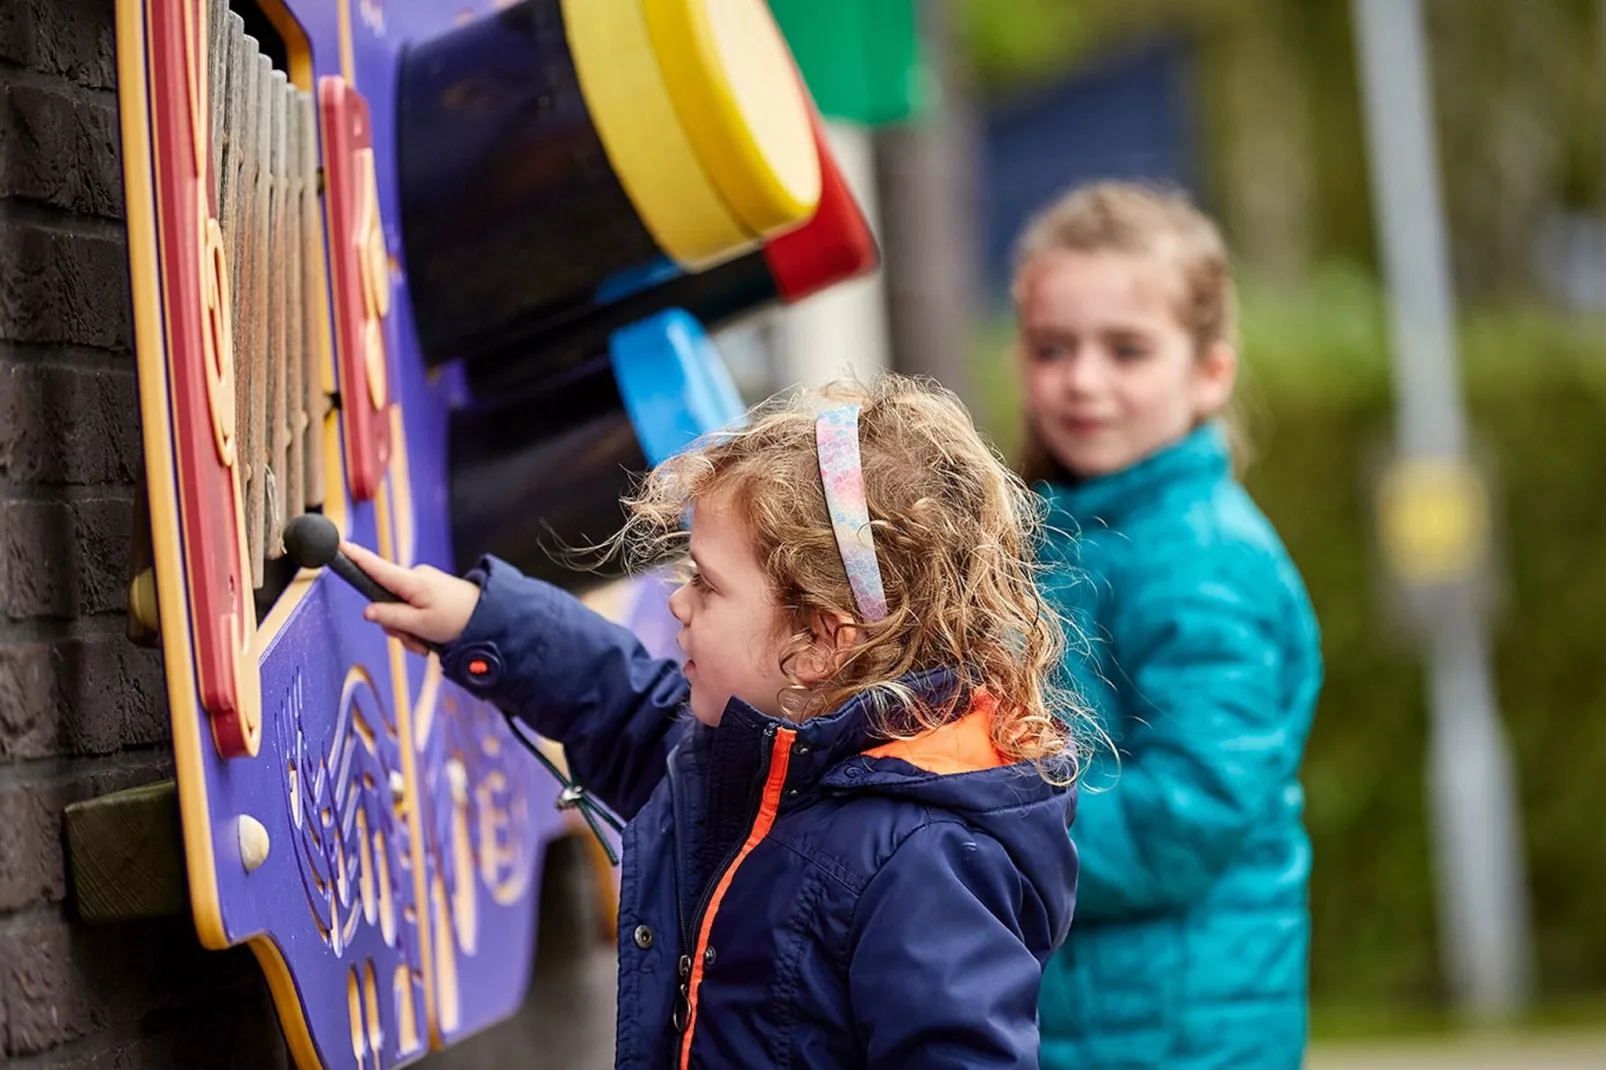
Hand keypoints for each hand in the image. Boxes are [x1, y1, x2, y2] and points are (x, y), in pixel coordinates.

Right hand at [341, 541, 482, 654]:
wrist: (490, 617)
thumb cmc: (458, 619)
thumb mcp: (421, 625)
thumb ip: (392, 618)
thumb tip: (368, 611)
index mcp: (411, 582)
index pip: (376, 567)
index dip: (355, 557)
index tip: (337, 545)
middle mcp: (414, 577)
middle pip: (384, 601)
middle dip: (394, 626)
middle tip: (415, 641)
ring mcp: (421, 583)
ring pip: (398, 610)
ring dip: (408, 631)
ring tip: (427, 641)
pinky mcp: (427, 591)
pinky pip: (411, 610)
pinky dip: (416, 627)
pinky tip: (430, 637)